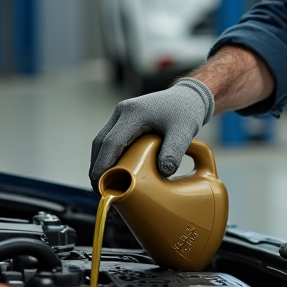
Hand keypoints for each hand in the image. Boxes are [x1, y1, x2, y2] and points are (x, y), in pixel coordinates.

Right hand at [89, 79, 214, 186]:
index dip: (103, 165)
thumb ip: (174, 152)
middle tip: (101, 190)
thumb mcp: (184, 132)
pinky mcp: (124, 120)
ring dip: (100, 162)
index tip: (102, 185)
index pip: (111, 142)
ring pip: (102, 141)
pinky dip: (108, 156)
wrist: (188, 96)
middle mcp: (122, 112)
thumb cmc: (186, 111)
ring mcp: (121, 115)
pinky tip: (114, 171)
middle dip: (97, 167)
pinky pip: (110, 140)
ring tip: (105, 184)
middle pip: (100, 143)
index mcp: (134, 113)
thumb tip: (163, 173)